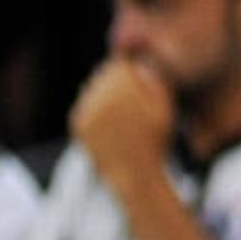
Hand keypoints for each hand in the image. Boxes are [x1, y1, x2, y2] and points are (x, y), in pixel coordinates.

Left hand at [71, 58, 172, 190]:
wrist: (134, 174)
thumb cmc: (155, 141)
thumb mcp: (163, 109)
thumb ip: (153, 82)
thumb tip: (139, 65)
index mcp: (121, 88)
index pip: (121, 65)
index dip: (132, 70)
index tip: (140, 79)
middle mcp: (98, 95)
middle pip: (104, 75)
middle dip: (117, 81)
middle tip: (133, 99)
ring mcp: (85, 109)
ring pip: (92, 90)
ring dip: (105, 95)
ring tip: (123, 113)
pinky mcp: (77, 123)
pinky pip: (85, 107)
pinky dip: (96, 111)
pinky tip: (112, 123)